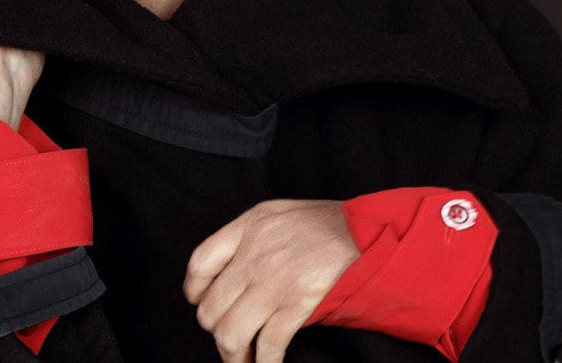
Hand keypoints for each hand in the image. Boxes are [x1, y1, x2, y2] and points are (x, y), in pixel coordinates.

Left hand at [183, 199, 359, 362]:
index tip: (198, 302)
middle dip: (215, 330)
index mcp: (248, 228)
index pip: (199, 263)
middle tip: (228, 336)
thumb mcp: (277, 213)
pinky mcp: (295, 305)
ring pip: (230, 333)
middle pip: (210, 308)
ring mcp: (273, 283)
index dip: (194, 291)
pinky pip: (268, 345)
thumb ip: (249, 235)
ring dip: (233, 355)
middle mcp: (254, 256)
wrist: (368, 233)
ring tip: (241, 361)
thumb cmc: (327, 224)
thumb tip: (230, 269)